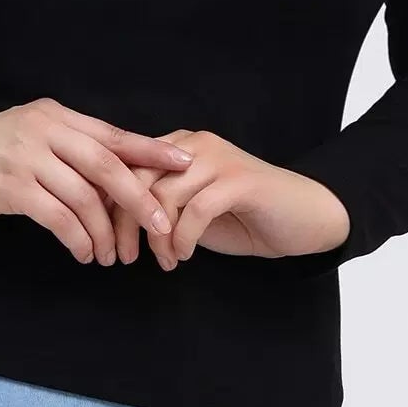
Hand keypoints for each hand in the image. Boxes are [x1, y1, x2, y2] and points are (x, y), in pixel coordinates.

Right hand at [0, 98, 195, 265]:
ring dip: (105, 231)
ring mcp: (26, 155)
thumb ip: (63, 146)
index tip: (186, 163)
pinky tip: (84, 254)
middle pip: (108, 164)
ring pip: (85, 196)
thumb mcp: (24, 138)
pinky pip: (59, 216)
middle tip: (163, 227)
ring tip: (112, 256)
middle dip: (141, 198)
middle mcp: (43, 128)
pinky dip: (77, 238)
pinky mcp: (10, 186)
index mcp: (53, 115)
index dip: (152, 150)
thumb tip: (110, 171)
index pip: (113, 133)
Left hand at [110, 130, 350, 268]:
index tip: (102, 238)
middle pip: (137, 179)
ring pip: (164, 195)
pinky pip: (196, 210)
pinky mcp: (240, 181)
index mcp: (178, 147)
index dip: (108, 203)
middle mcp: (194, 145)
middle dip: (125, 223)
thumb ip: (157, 208)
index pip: (126, 167)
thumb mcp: (190, 211)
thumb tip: (111, 223)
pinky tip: (183, 257)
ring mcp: (219, 159)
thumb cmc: (245, 216)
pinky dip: (183, 239)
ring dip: (156, 237)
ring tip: (163, 261)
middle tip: (123, 256)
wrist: (305, 217)